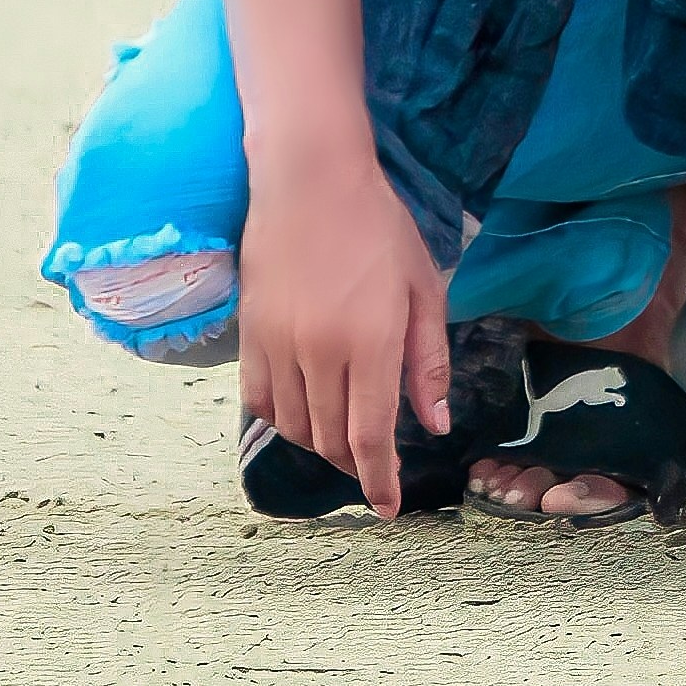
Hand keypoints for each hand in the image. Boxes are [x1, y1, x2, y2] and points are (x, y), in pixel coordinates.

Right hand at [237, 153, 449, 516]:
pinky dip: (284, 421)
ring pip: (296, 427)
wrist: (307, 177)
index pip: (369, 436)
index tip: (388, 508)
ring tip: (343, 438)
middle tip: (373, 466)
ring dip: (321, 444)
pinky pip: (262, 401)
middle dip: (354, 464)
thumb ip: (429, 362)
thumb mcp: (423, 287)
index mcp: (370, 342)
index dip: (379, 481)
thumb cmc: (378, 226)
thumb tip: (435, 423)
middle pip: (331, 438)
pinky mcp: (250, 334)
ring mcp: (277, 345)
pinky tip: (304, 414)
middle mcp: (319, 352)